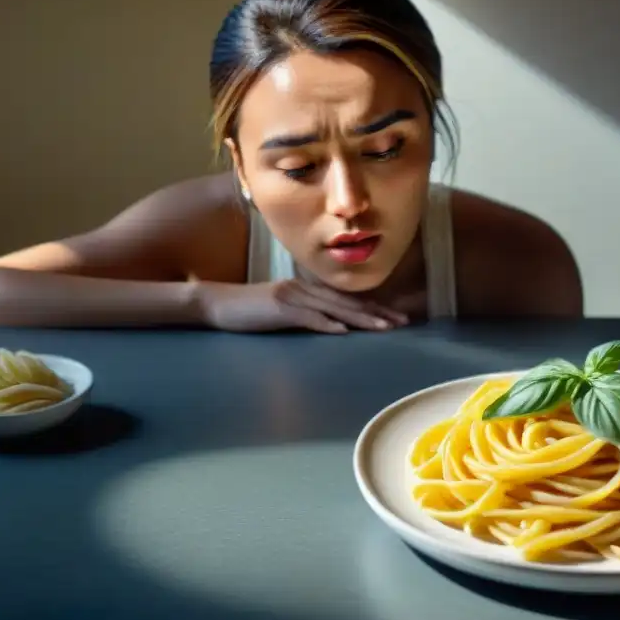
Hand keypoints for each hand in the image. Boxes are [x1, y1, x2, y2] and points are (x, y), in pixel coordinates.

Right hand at [197, 279, 408, 333]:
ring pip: (334, 308)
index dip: (373, 308)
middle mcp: (304, 288)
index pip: (347, 299)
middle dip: (377, 312)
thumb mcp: (285, 312)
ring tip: (383, 328)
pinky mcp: (278, 308)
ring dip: (360, 318)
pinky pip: (307, 316)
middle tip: (402, 323)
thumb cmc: (251, 311)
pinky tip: (343, 331)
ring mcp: (292, 296)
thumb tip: (335, 326)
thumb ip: (309, 315)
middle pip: (348, 301)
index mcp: (308, 289)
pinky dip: (327, 323)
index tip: (396, 318)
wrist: (217, 304)